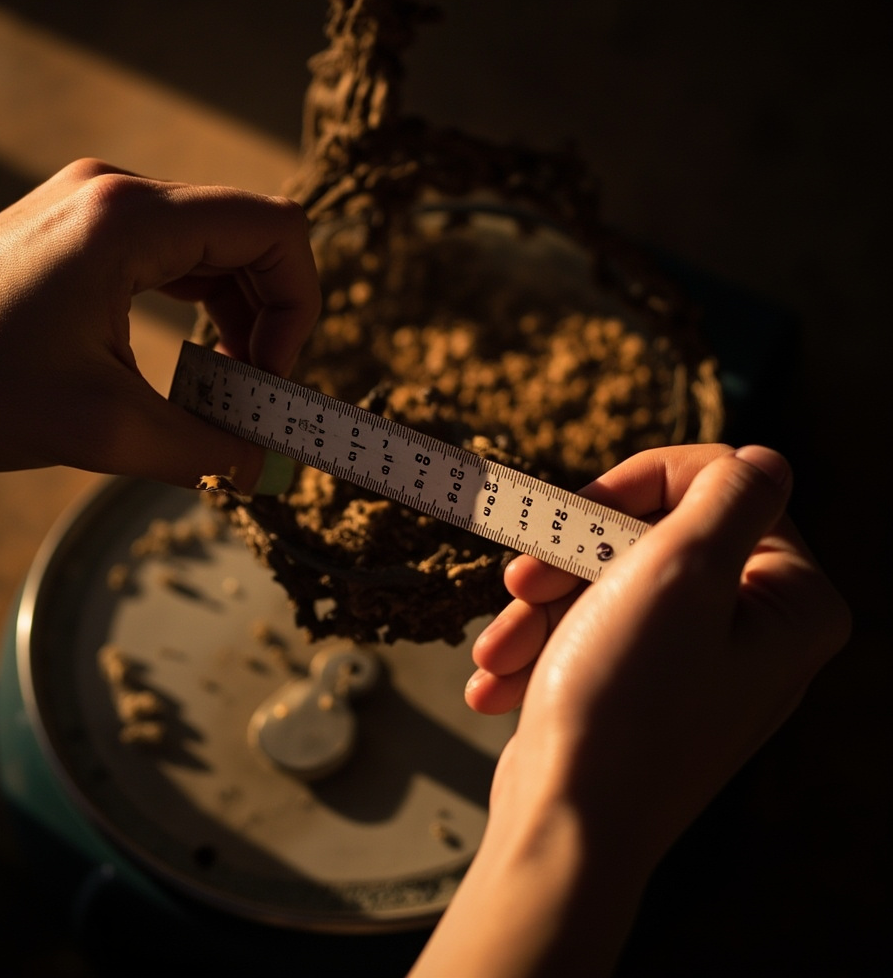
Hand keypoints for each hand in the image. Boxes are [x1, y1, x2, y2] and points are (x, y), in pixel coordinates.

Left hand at [0, 159, 320, 488]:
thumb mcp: (101, 430)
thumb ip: (201, 450)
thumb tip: (262, 468)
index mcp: (129, 221)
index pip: (272, 229)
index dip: (298, 304)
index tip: (270, 375)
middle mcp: (117, 194)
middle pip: (248, 234)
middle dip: (271, 315)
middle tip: (253, 390)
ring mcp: (95, 207)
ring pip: (214, 244)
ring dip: (237, 313)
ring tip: (224, 382)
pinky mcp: (79, 231)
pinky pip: (172, 255)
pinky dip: (199, 305)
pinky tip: (189, 358)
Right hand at [472, 444, 849, 862]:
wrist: (568, 826)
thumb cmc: (625, 703)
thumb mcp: (680, 575)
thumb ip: (728, 498)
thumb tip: (764, 461)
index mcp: (790, 601)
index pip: (717, 487)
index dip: (635, 485)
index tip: (573, 512)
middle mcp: (753, 630)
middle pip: (652, 537)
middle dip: (572, 560)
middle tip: (519, 584)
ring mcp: (696, 662)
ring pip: (608, 584)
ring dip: (543, 610)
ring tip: (498, 654)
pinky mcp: (646, 690)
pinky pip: (593, 633)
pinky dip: (543, 647)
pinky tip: (500, 681)